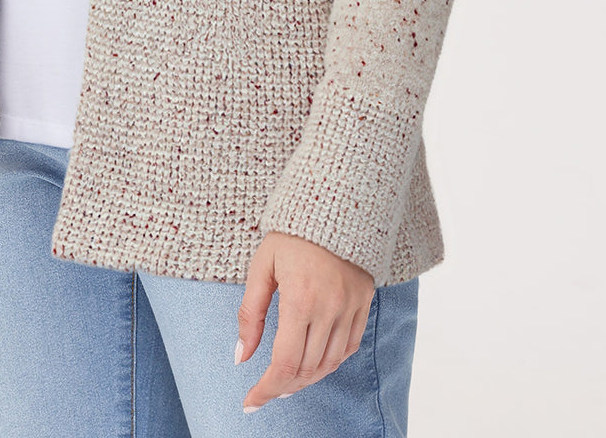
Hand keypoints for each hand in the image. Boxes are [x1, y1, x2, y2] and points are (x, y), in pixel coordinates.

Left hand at [234, 231, 375, 412]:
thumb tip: (241, 357)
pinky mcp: (364, 302)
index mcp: (301, 298)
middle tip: (265, 392)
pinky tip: (314, 364)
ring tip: (286, 382)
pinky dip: (331, 362)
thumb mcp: (262, 266)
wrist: (334, 201)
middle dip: (283, 387)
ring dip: (307, 380)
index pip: (285, 363)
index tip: (250, 403)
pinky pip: (350, 347)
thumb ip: (250, 313)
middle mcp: (330, 307)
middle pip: (308, 370)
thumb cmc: (291, 232)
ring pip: (330, 363)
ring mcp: (351, 306)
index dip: (266, 390)